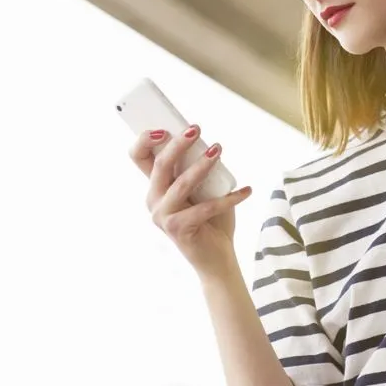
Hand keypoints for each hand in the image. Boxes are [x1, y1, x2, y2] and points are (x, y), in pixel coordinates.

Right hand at [129, 125, 252, 276]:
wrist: (217, 258)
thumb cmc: (211, 220)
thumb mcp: (204, 189)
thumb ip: (199, 170)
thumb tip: (209, 144)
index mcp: (156, 188)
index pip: (139, 158)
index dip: (144, 140)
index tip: (164, 127)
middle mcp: (153, 201)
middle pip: (160, 165)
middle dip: (178, 144)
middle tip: (197, 130)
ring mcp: (163, 216)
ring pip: (181, 183)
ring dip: (202, 165)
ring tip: (219, 150)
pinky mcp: (179, 229)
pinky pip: (207, 208)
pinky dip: (230, 198)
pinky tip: (246, 191)